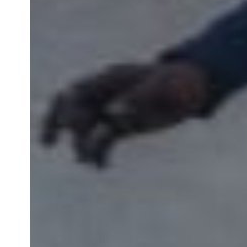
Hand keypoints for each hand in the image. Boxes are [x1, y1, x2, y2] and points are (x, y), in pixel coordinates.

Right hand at [40, 58, 211, 167]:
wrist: (195, 87)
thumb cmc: (179, 81)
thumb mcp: (164, 86)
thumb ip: (140, 97)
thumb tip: (113, 114)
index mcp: (110, 79)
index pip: (75, 92)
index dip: (65, 108)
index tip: (71, 124)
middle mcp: (105, 95)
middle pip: (69, 110)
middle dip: (56, 125)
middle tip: (50, 142)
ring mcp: (111, 111)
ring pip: (84, 129)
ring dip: (81, 145)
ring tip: (88, 161)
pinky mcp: (121, 127)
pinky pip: (102, 142)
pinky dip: (99, 154)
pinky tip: (101, 166)